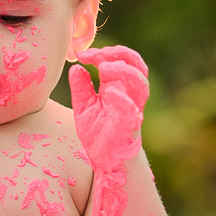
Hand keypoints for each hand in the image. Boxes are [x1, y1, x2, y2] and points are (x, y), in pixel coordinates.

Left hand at [68, 45, 149, 172]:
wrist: (106, 163)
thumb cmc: (98, 135)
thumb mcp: (84, 108)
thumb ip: (81, 88)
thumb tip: (76, 68)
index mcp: (118, 88)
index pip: (119, 60)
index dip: (103, 53)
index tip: (82, 54)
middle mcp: (128, 95)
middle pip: (136, 65)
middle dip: (119, 54)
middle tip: (98, 54)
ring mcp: (132, 109)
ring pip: (140, 83)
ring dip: (123, 71)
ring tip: (103, 68)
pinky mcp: (129, 126)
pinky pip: (132, 110)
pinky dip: (122, 99)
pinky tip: (108, 92)